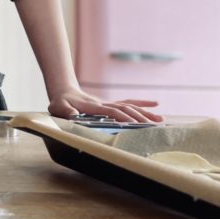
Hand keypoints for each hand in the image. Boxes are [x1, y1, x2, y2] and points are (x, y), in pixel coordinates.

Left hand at [48, 89, 162, 123]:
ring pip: (130, 106)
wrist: (64, 92)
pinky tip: (156, 104)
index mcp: (94, 107)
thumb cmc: (60, 102)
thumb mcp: (58, 107)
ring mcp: (109, 103)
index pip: (111, 111)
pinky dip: (142, 103)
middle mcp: (105, 104)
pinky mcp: (111, 104)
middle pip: (125, 109)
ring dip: (145, 112)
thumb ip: (65, 111)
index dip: (122, 117)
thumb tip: (73, 115)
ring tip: (161, 120)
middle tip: (154, 126)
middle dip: (139, 117)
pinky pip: (128, 102)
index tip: (134, 123)